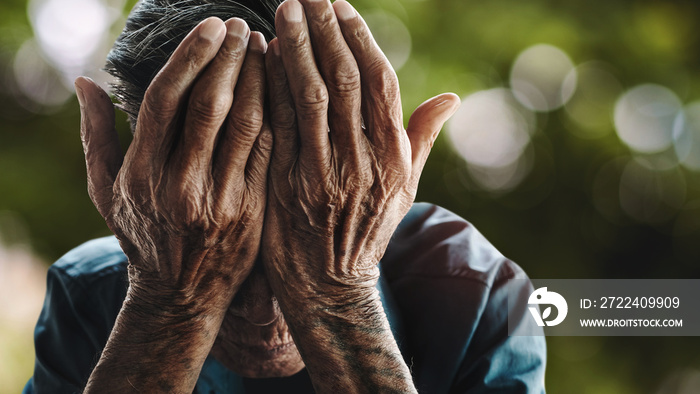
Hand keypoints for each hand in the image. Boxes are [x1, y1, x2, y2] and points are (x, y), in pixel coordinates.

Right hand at [77, 17, 269, 311]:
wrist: (183, 294)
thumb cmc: (142, 236)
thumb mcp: (107, 192)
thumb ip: (97, 136)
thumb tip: (84, 82)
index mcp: (142, 175)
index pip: (166, 101)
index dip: (190, 58)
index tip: (210, 25)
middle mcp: (181, 186)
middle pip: (209, 106)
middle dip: (229, 59)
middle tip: (242, 25)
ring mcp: (221, 199)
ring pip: (246, 125)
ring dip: (258, 80)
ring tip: (265, 46)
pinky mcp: (253, 209)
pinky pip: (269, 152)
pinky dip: (278, 115)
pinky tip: (283, 88)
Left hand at [263, 0, 459, 298]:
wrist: (330, 287)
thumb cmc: (366, 232)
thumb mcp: (404, 190)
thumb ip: (421, 139)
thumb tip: (452, 97)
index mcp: (394, 157)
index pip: (379, 83)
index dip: (360, 39)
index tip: (341, 6)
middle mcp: (363, 162)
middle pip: (344, 80)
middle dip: (324, 30)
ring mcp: (323, 174)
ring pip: (310, 96)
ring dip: (296, 48)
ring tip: (284, 11)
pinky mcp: (287, 185)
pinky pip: (278, 125)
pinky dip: (270, 87)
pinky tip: (260, 57)